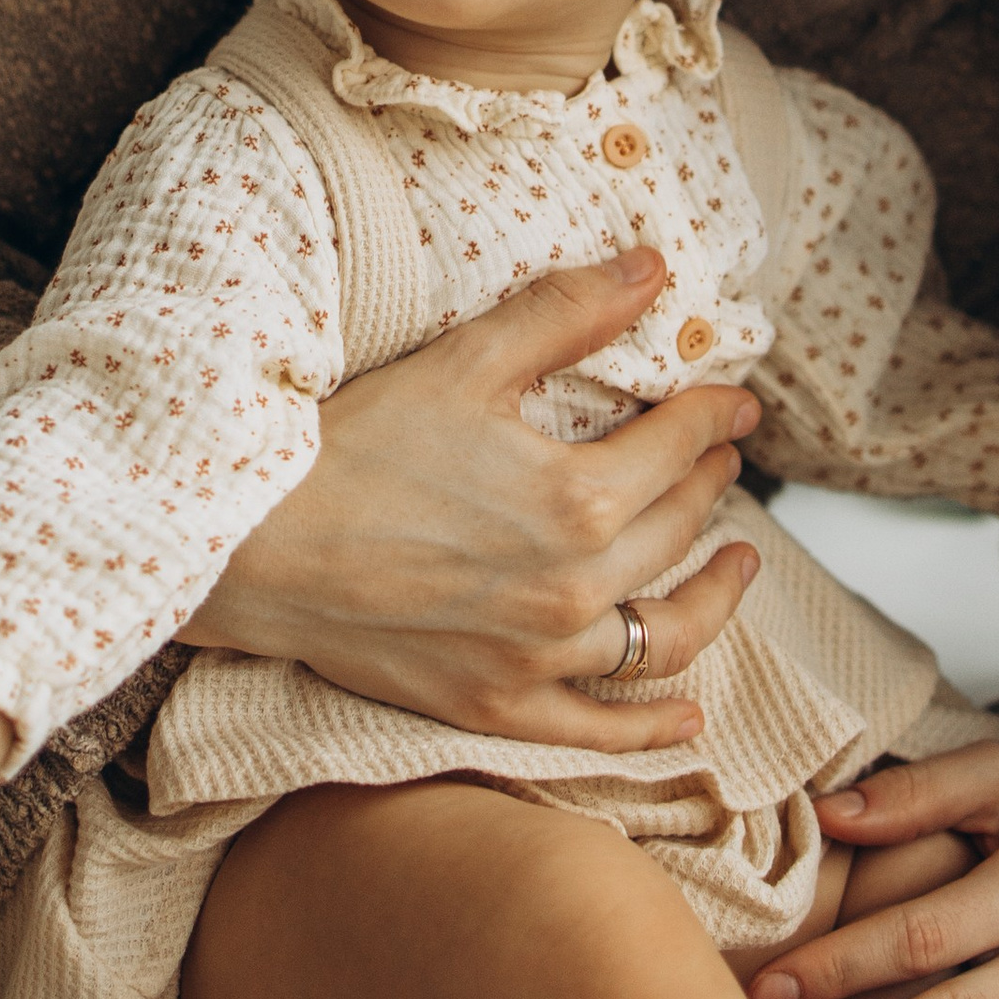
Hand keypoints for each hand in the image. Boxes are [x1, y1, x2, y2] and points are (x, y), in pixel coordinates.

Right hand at [184, 246, 761, 752]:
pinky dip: (652, 727)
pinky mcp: (494, 707)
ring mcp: (538, 660)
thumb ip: (568, 314)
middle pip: (679, 530)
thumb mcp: (467, 361)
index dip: (714, 415)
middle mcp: (574, 591)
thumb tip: (653, 268)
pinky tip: (689, 715)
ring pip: (665, 637)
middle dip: (712, 485)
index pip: (680, 447)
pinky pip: (598, 730)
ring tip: (741, 566)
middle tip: (722, 458)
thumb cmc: (353, 448)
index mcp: (581, 500)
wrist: (257, 547)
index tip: (731, 401)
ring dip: (714, 598)